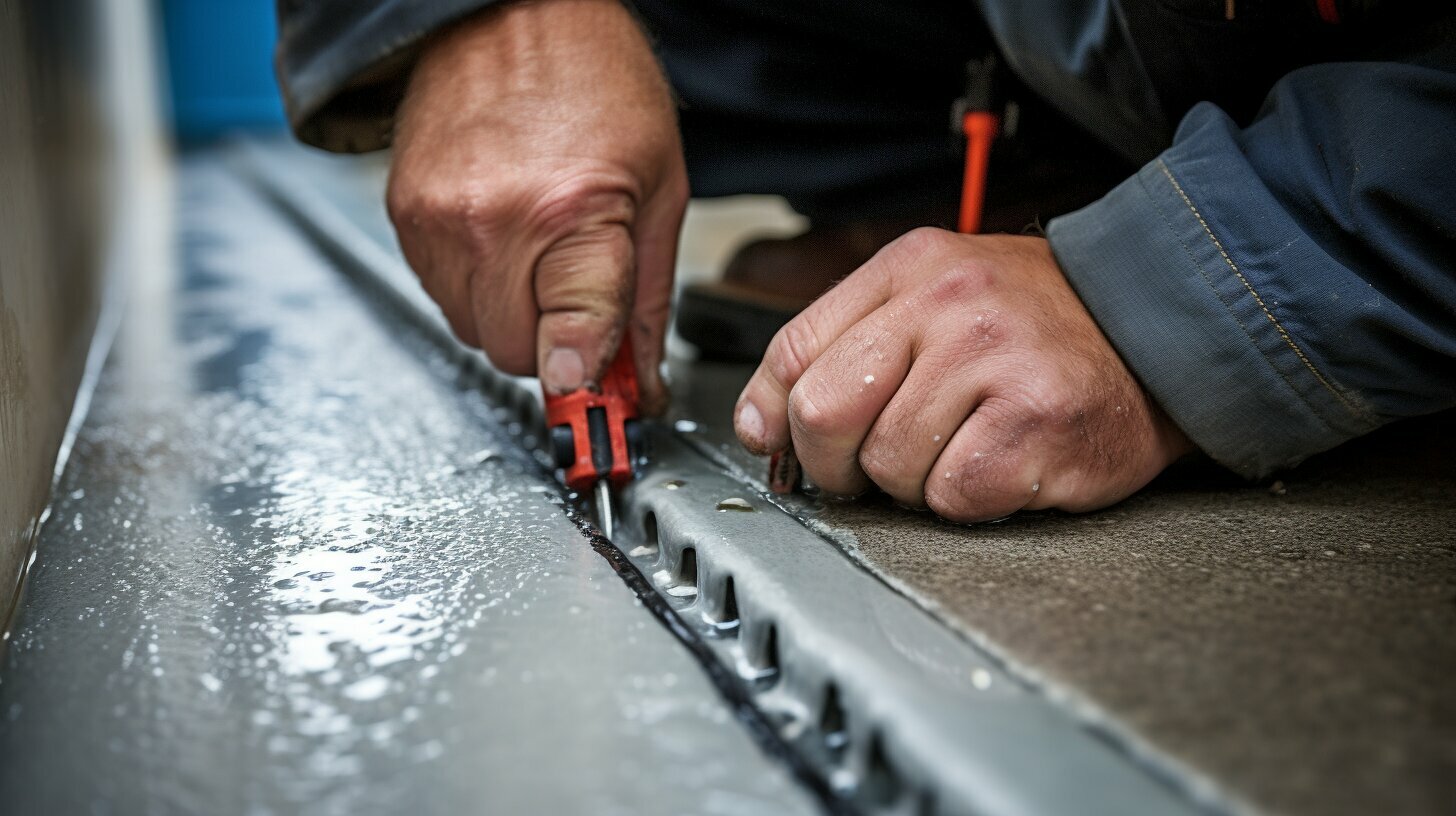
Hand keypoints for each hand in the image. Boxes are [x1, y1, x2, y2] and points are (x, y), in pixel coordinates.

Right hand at [387, 0, 686, 412]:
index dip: (590, 381)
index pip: (572, 345)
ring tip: (541, 249)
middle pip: (516, 356)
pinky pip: (440, 294)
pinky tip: (504, 235)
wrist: (509, 7)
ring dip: (513, 314)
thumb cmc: (594, 78)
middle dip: (554, 343)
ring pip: (474, 332)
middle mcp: (491, 224)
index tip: (603, 402)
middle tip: (581, 300)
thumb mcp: (660, 187)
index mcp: (571, 214)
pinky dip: (476, 284)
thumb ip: (648, 298)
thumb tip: (642, 380)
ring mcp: (438, 221)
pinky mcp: (405, 214)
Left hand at [733, 230, 1192, 521]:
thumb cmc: (1037, 329)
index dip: (775, 415)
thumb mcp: (934, 303)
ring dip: (912, 483)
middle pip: (823, 411)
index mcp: (910, 268)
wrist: (1157, 332)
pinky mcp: (1037, 421)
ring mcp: (994, 359)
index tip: (786, 445)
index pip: (793, 349)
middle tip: (868, 469)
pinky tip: (998, 466)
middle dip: (833, 462)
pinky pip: (952, 494)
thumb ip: (842, 348)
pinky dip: (967, 500)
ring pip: (888, 464)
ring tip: (957, 452)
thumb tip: (758, 425)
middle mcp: (948, 304)